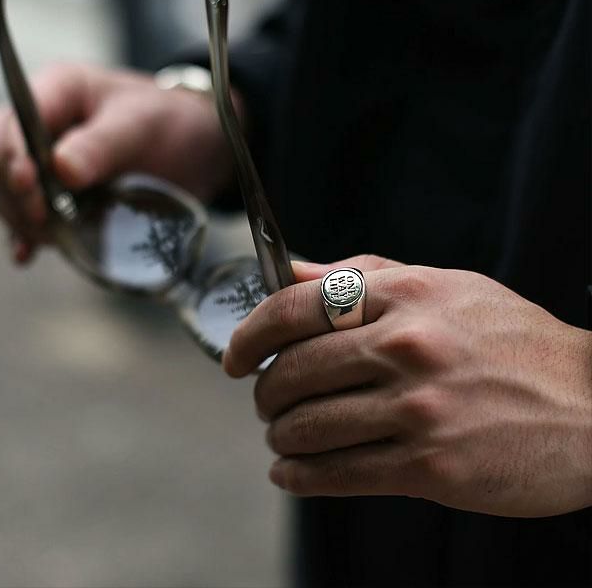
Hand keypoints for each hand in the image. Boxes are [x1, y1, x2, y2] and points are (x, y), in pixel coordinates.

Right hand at [0, 62, 235, 262]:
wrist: (197, 149)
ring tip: (49, 238)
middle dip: (15, 194)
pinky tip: (28, 252)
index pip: (11, 125)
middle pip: (0, 161)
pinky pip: (35, 215)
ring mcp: (50, 164)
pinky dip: (31, 234)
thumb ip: (101, 145)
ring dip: (24, 218)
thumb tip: (60, 169)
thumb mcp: (141, 125)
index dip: (13, 159)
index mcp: (57, 93)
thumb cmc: (170, 123)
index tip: (31, 189)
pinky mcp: (64, 196)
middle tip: (43, 220)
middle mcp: (44, 128)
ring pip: (12, 192)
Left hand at [223, 255, 591, 516]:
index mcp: (405, 295)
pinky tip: (290, 472)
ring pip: (308, 426)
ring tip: (281, 435)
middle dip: (264, 391)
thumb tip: (293, 271)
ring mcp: (418, 408)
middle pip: (292, 371)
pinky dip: (299, 475)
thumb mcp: (444, 285)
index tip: (235, 356)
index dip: (249, 335)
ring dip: (280, 435)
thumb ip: (363, 275)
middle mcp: (406, 346)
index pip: (293, 309)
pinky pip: (337, 473)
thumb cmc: (512, 339)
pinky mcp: (430, 466)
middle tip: (265, 400)